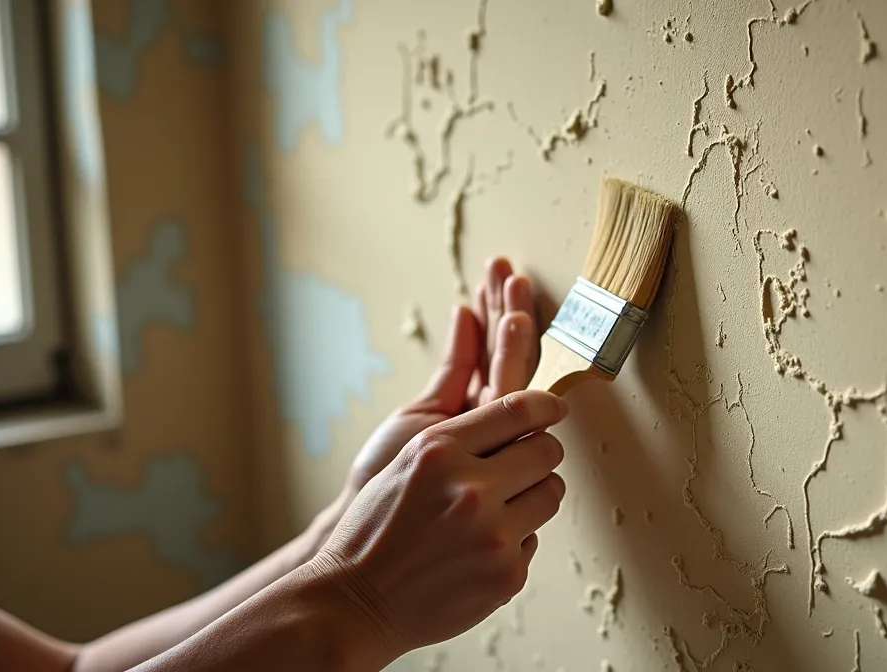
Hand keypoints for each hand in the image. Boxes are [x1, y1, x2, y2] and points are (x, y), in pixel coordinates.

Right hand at [309, 391, 568, 654]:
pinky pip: (535, 538)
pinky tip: (479, 547)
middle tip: (522, 464)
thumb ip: (461, 440)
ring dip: (534, 494)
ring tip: (500, 506)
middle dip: (538, 453)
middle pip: (547, 451)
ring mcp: (493, 536)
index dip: (545, 406)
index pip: (518, 411)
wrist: (356, 604)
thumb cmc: (376, 531)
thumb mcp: (405, 463)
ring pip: (551, 493)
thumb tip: (524, 424)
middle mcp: (470, 491)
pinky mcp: (507, 575)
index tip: (554, 409)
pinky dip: (515, 539)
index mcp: (440, 453)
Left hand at [343, 258, 537, 495]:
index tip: (504, 278)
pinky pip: (480, 385)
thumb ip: (454, 367)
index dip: (502, 314)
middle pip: (508, 357)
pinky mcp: (467, 438)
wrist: (373, 528)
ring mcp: (481, 431)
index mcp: (478, 413)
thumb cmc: (392, 482)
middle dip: (511, 310)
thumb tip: (466, 314)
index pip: (499, 354)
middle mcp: (486, 422)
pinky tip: (480, 315)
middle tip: (512, 273)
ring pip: (504, 368)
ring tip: (510, 283)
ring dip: (507, 321)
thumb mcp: (422, 415)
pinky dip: (481, 347)